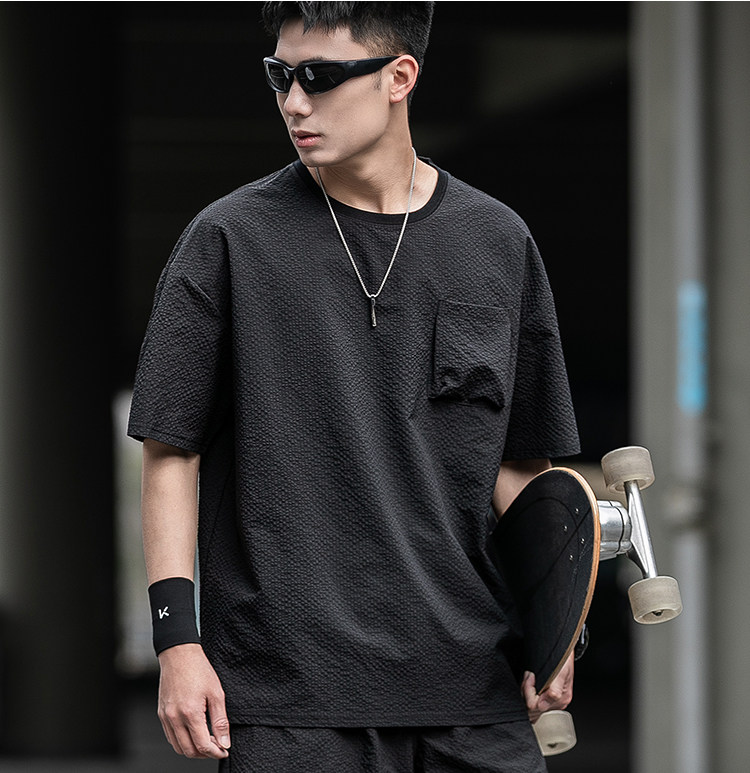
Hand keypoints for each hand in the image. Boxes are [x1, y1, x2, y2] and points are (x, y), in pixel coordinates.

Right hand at [157, 643, 230, 758]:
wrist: (179, 654)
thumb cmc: (198, 669)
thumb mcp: (217, 693)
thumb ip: (220, 721)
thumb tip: (224, 742)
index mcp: (190, 713)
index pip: (202, 745)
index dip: (215, 752)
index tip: (224, 750)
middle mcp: (174, 718)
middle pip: (189, 751)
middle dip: (205, 754)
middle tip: (217, 746)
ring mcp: (165, 717)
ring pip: (178, 747)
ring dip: (193, 749)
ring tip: (206, 740)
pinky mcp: (161, 713)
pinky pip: (170, 736)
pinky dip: (182, 741)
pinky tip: (193, 733)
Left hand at [522, 652, 573, 723]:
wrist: (563, 648)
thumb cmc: (563, 658)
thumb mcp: (561, 672)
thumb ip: (553, 691)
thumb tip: (542, 705)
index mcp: (560, 699)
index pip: (535, 706)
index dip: (528, 691)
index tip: (530, 676)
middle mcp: (555, 703)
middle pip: (531, 708)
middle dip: (525, 691)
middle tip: (529, 675)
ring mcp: (551, 701)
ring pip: (529, 705)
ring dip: (525, 690)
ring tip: (529, 676)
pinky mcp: (546, 696)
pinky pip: (531, 701)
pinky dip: (527, 691)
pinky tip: (529, 681)